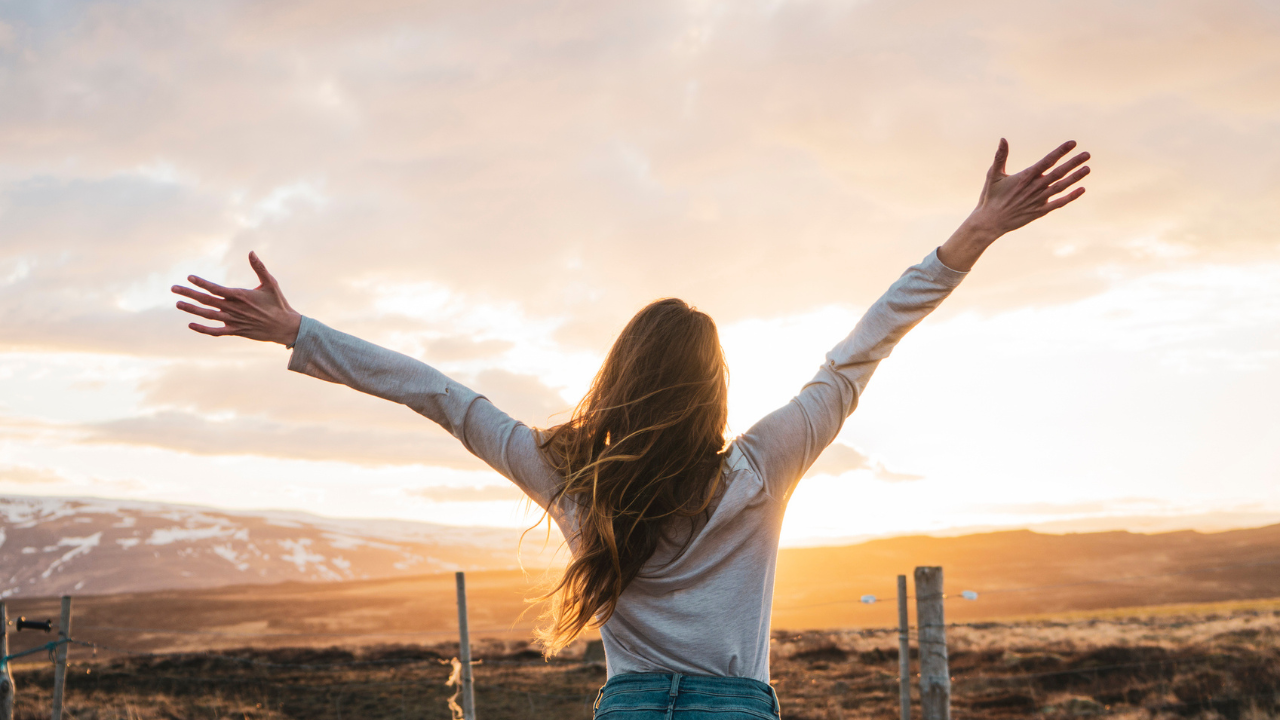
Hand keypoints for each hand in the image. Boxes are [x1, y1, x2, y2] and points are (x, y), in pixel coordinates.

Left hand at [172, 252, 301, 345]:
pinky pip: (216, 331)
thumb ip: (259, 267)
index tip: (189, 277)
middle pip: (206, 300)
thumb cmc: (278, 303)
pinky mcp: (236, 331)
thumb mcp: (270, 283)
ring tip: (178, 304)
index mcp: (240, 295)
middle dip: (188, 294)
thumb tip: (251, 252)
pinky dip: (203, 329)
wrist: (285, 327)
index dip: (201, 283)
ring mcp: (233, 321)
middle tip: (173, 288)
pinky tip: (191, 324)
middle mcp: (234, 308)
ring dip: (192, 309)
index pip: (215, 288)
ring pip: (208, 315)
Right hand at [939, 139, 1089, 270]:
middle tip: (1087, 154)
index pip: (1046, 161)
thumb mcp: (993, 175)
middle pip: (1057, 173)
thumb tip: (1003, 139)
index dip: (1060, 151)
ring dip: (1075, 178)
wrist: (989, 222)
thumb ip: (1000, 157)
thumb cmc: (990, 198)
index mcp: (1024, 177)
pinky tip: (1082, 189)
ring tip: (1087, 168)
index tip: (1072, 143)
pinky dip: (1070, 197)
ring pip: (1060, 187)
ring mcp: (1037, 200)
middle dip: (1073, 163)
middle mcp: (1033, 188)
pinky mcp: (1039, 212)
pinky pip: (1058, 203)